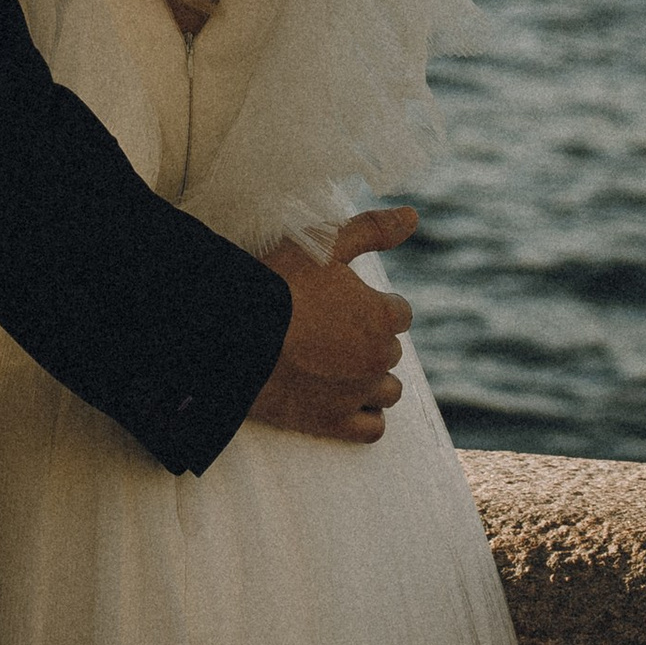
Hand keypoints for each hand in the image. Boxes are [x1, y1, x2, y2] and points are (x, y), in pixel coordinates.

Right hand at [248, 208, 417, 442]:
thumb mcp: (324, 243)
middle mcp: (379, 358)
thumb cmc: (278, 284)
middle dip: (367, 341)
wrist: (232, 336)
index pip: (398, 313)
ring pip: (387, 391)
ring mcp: (358, 394)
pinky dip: (365, 417)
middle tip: (327, 331)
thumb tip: (413, 216)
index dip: (372, 305)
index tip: (342, 303)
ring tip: (334, 366)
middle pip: (389, 351)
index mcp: (383, 315)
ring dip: (370, 380)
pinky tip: (344, 401)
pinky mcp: (333, 423)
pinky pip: (372, 429)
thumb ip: (372, 229)